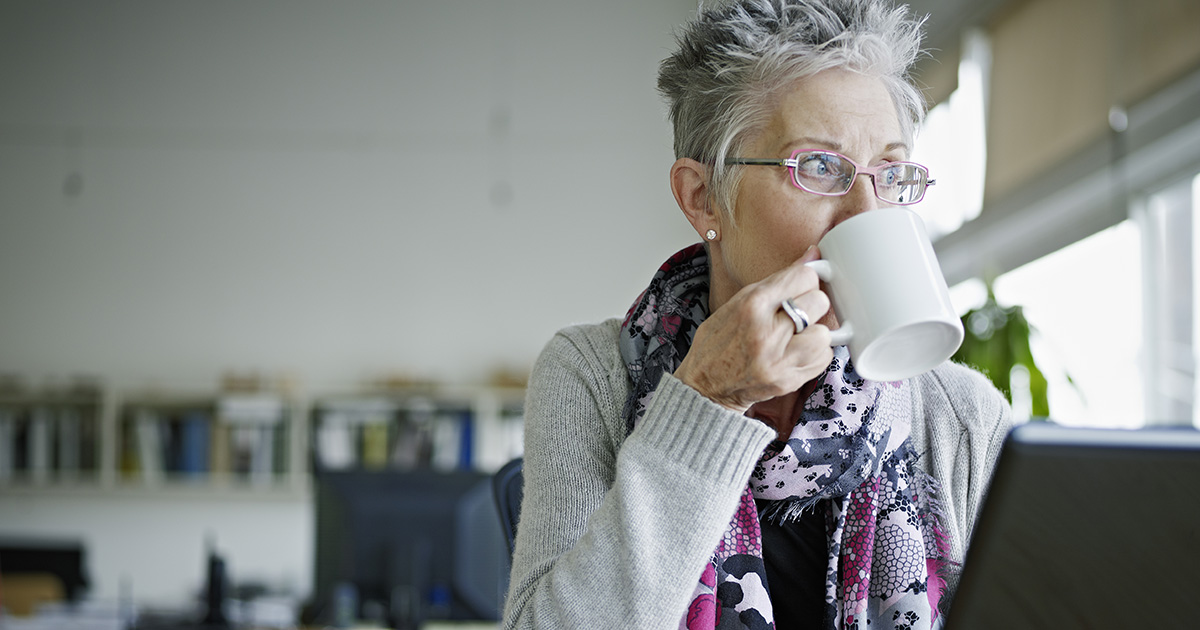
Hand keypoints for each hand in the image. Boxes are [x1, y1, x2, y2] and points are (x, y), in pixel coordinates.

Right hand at [674, 247, 832, 414]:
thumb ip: (777, 282)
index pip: (804, 277)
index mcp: (751, 306)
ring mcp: (779, 360)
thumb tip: (813, 255)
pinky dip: (814, 354)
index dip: (806, 279)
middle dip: (811, 304)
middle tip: (797, 311)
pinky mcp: (788, 380)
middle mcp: (766, 332)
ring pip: (824, 333)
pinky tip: (796, 352)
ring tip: (797, 335)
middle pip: (818, 302)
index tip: (802, 285)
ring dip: (815, 333)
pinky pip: (822, 359)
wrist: (704, 386)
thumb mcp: (738, 303)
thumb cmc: (717, 343)